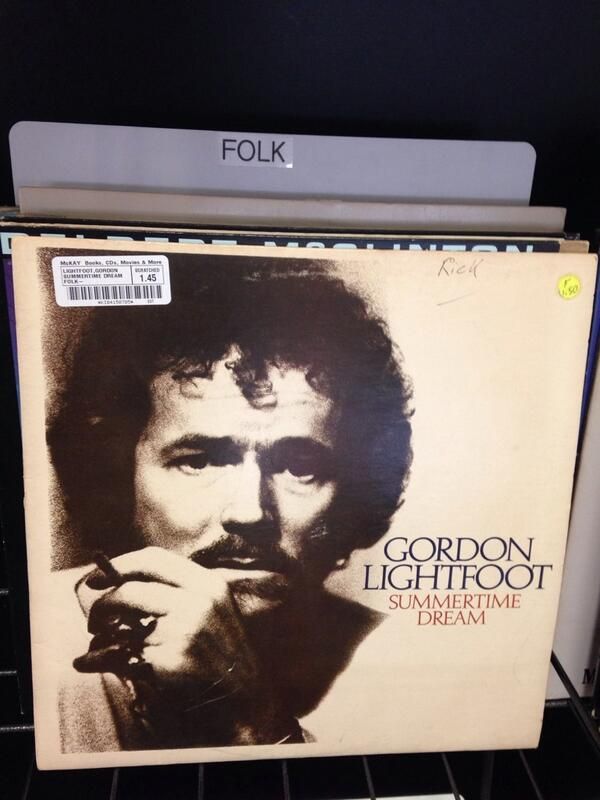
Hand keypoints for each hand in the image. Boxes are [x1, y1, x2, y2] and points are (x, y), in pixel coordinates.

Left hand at [74, 547, 295, 745]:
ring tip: (96, 644)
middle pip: (131, 591)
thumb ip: (177, 590)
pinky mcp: (173, 662)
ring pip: (122, 626)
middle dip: (103, 605)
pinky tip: (89, 662)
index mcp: (207, 584)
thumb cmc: (221, 650)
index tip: (96, 579)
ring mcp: (186, 632)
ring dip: (100, 637)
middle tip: (96, 619)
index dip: (121, 566)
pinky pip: (121, 656)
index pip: (154, 559)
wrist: (246, 695)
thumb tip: (121, 580)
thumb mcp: (211, 608)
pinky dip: (97, 660)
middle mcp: (198, 603)